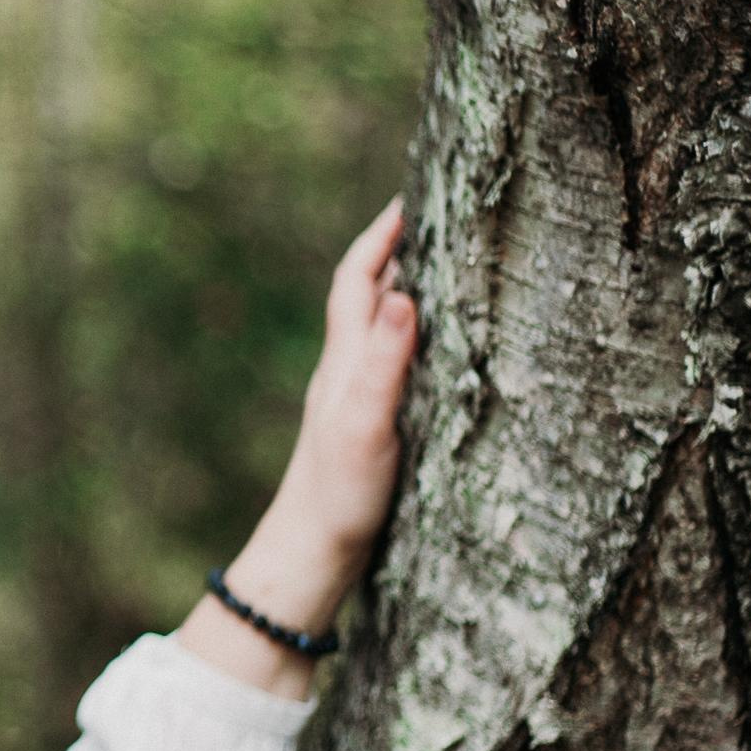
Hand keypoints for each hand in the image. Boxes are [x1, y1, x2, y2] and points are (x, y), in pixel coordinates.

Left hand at [171, 195, 416, 700]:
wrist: (309, 554)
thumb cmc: (339, 495)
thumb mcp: (366, 425)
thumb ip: (382, 362)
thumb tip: (401, 294)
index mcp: (341, 363)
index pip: (357, 279)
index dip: (380, 236)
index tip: (409, 196)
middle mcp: (341, 372)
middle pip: (365, 294)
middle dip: (395, 250)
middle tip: (434, 214)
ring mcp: (350, 399)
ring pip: (374, 327)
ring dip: (402, 289)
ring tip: (441, 264)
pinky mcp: (364, 427)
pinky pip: (386, 362)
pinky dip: (408, 337)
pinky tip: (428, 350)